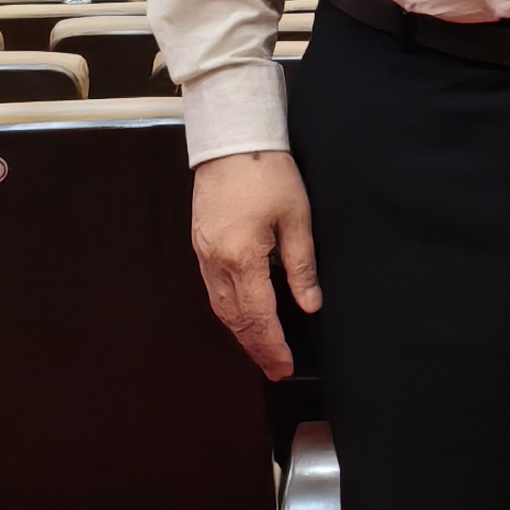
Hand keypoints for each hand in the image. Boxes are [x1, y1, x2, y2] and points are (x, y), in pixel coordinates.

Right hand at [190, 149, 320, 380]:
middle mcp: (216, 262)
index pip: (259, 316)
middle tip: (275, 370)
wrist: (230, 139)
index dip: (272, 345)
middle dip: (255, 348)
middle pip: (235, 319)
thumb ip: (302, 265)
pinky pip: (213, 290)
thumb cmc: (267, 172)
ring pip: (220, 308)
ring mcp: (203, 254)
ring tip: (261, 352)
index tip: (284, 366)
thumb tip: (310, 304)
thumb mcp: (296, 217)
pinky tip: (242, 318)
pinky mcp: (200, 244)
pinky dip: (229, 312)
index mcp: (242, 257)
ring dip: (240, 334)